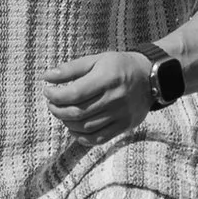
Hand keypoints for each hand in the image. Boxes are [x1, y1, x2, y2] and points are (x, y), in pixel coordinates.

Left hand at [41, 51, 155, 142]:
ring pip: (86, 127)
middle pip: (77, 112)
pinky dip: (82, 137)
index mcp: (108, 78)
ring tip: (63, 113)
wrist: (151, 77)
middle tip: (52, 104)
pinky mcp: (125, 125)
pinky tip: (74, 128)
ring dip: (67, 123)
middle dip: (57, 110)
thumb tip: (46, 77)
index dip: (55, 96)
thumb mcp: (97, 60)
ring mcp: (121, 114)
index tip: (48, 91)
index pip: (74, 94)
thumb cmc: (120, 66)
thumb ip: (71, 69)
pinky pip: (99, 138)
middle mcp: (116, 98)